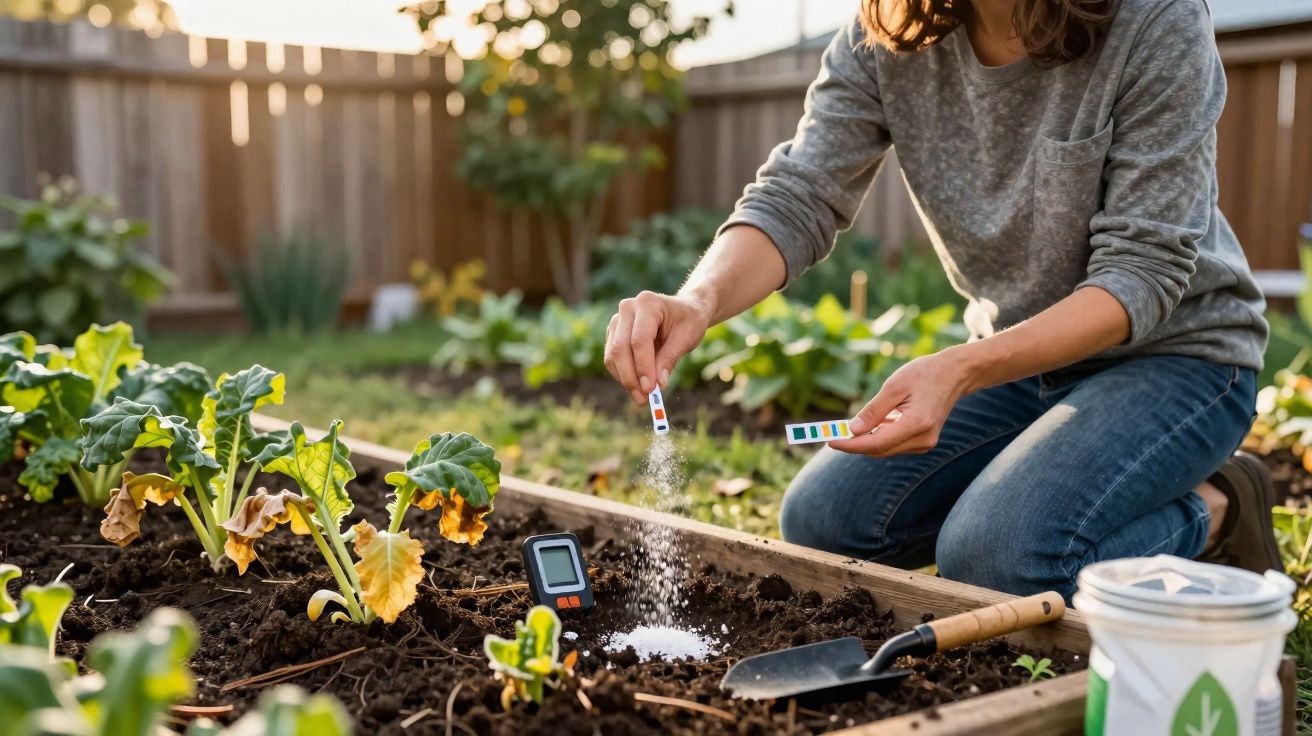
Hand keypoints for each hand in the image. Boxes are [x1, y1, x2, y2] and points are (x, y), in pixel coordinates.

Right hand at [604, 291, 710, 404]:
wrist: (684, 311)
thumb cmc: (688, 321)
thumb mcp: (687, 338)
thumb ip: (670, 359)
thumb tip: (658, 384)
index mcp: (648, 303)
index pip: (639, 340)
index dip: (643, 367)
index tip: (650, 390)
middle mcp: (627, 308)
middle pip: (620, 348)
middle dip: (631, 377)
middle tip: (643, 399)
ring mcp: (617, 320)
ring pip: (612, 355)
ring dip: (625, 379)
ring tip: (642, 397)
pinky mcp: (614, 333)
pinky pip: (612, 358)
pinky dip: (623, 375)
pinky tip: (637, 386)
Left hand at [828, 349, 973, 456]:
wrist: (955, 374)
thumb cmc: (925, 374)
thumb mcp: (895, 386)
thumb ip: (874, 410)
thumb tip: (853, 430)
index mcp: (917, 423)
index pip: (876, 443)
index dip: (851, 444)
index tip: (830, 440)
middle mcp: (923, 439)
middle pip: (879, 450)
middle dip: (854, 444)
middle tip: (831, 433)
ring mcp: (925, 443)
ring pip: (885, 449)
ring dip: (865, 440)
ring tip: (847, 427)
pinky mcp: (924, 442)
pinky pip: (894, 445)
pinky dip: (879, 437)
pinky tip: (871, 424)